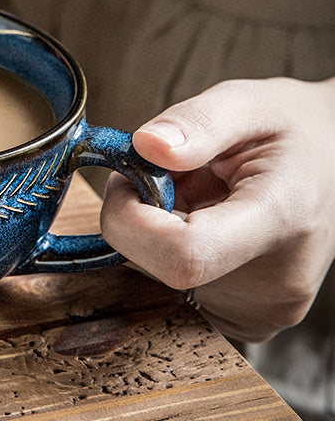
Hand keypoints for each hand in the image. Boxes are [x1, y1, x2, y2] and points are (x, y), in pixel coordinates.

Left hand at [100, 76, 334, 341]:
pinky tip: (205, 221)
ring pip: (159, 278)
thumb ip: (195, 122)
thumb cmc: (291, 128)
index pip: (180, 255)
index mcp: (280, 221)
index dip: (130, 217)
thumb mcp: (248, 103)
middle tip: (169, 173)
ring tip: (198, 194)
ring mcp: (265, 309)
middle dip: (138, 214)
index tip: (130, 176)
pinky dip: (171, 252)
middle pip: (158, 266)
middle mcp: (276, 284)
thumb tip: (144, 147)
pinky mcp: (250, 319)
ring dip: (155, 231)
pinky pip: (177, 291)